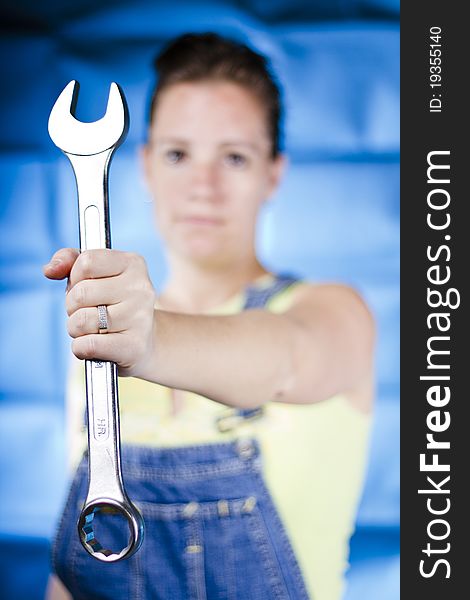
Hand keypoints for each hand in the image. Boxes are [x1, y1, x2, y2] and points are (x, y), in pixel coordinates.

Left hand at [43, 248, 156, 376]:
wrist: (145, 341)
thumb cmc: (114, 304)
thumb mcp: (97, 274)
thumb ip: (70, 261)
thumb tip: (50, 270)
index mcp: (133, 264)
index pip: (86, 262)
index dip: (75, 277)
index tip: (87, 285)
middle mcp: (140, 289)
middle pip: (80, 293)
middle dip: (72, 306)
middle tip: (88, 311)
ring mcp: (140, 318)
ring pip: (81, 321)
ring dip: (76, 329)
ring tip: (92, 329)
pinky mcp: (134, 346)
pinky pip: (88, 345)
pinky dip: (81, 348)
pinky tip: (95, 345)